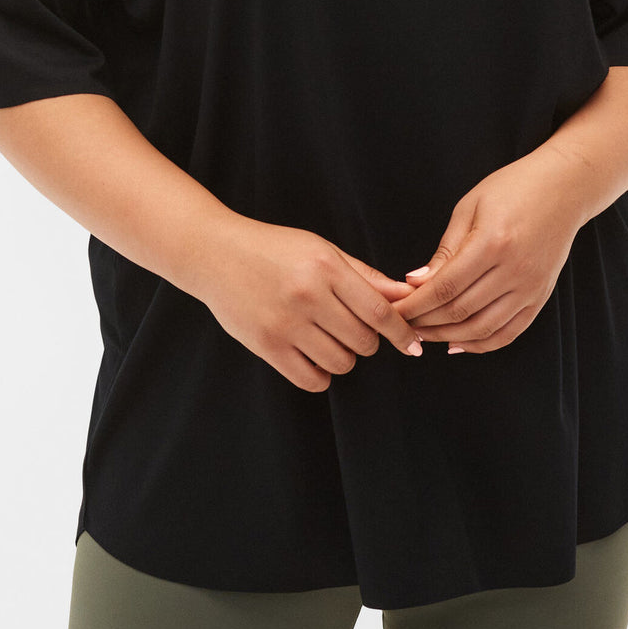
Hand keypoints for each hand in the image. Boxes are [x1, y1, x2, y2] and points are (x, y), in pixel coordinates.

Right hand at [200, 216, 425, 392]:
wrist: (214, 254)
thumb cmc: (273, 248)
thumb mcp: (321, 249)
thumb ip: (364, 275)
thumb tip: (405, 295)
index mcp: (326, 268)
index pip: (380, 311)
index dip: (402, 332)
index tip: (412, 345)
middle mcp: (308, 296)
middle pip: (364, 341)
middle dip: (368, 341)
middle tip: (354, 329)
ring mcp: (285, 323)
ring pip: (341, 363)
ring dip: (344, 357)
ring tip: (329, 338)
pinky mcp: (266, 346)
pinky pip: (311, 379)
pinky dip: (320, 374)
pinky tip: (314, 356)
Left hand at [394, 158, 584, 353]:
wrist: (564, 188)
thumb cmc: (513, 188)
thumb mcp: (470, 207)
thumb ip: (445, 250)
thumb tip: (416, 283)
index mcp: (492, 243)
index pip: (444, 288)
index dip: (415, 305)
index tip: (395, 310)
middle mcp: (514, 271)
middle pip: (461, 312)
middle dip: (426, 323)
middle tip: (403, 324)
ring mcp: (531, 288)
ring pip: (483, 329)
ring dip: (448, 338)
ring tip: (424, 336)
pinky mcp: (541, 297)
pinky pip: (509, 333)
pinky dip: (482, 344)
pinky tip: (458, 344)